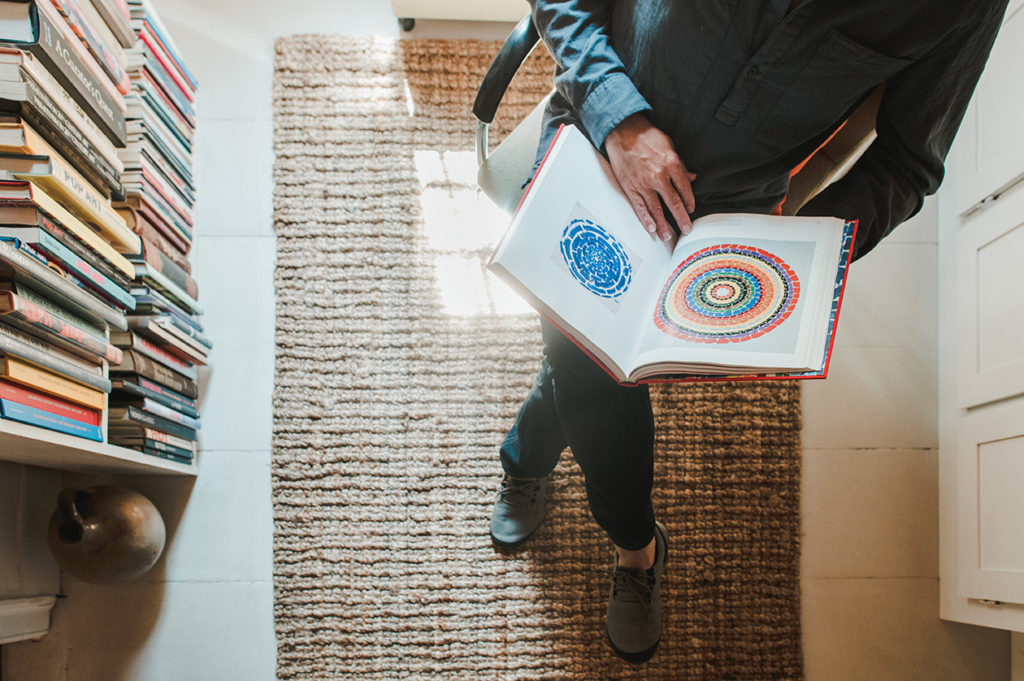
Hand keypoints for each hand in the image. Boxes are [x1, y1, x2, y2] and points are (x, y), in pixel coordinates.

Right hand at [604, 113, 696, 241]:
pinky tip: (651, 228)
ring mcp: (643, 184)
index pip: (685, 188)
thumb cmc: (646, 137)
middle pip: (673, 202)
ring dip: (663, 224)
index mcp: (671, 164)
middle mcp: (659, 176)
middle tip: (687, 229)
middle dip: (681, 218)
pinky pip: (639, 206)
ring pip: (656, 208)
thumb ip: (680, 165)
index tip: (691, 210)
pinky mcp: (630, 187)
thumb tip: (691, 178)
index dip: (689, 201)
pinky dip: (645, 218)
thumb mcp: (669, 146)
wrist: (623, 132)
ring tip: (668, 236)